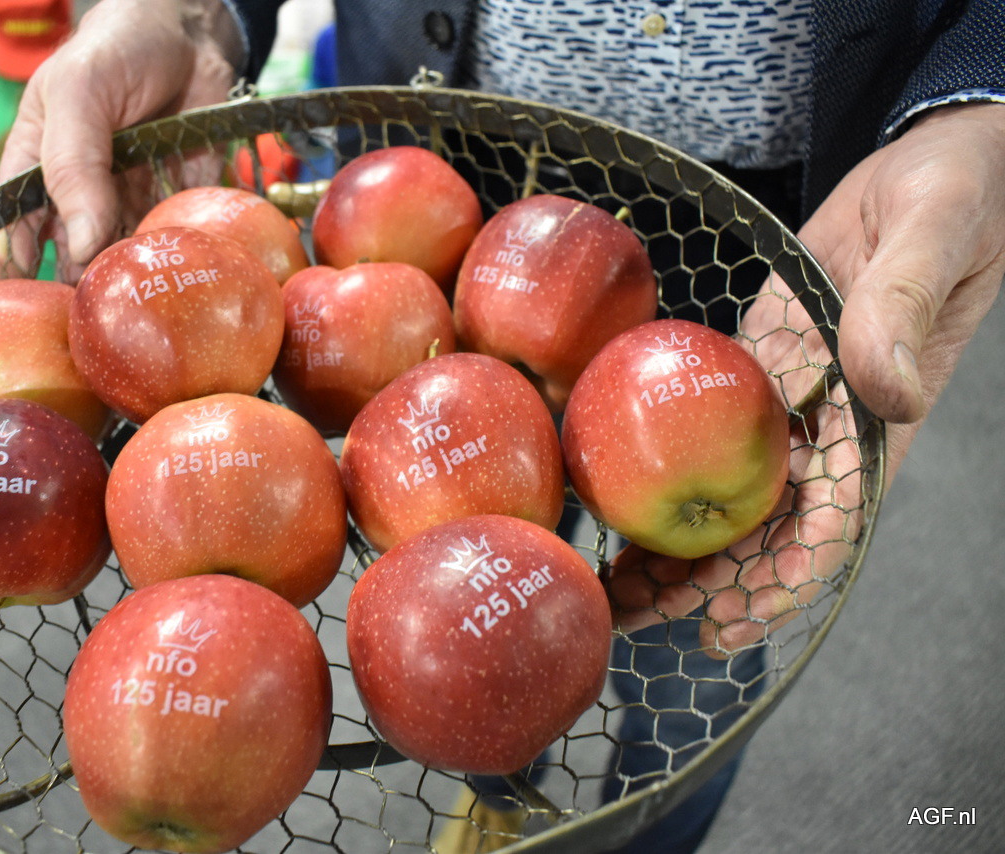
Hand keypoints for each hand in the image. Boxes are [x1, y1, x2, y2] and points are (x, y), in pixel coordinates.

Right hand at [0, 0, 242, 284]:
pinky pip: (166, 245)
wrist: (189, 35)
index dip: (6, 268)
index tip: (4, 306)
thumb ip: (73, 165)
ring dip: (116, 283)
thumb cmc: (115, 51)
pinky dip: (163, 264)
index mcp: (37, 167)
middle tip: (74, 321)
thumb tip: (78, 241)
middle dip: (69, 288)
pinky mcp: (172, 205)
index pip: (12, 228)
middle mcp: (80, 194)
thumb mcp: (78, 94)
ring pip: (116, 258)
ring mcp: (127, 202)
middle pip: (67, 254)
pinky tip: (161, 283)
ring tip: (117, 308)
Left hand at [608, 102, 1004, 653]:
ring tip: (607, 588)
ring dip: (673, 546)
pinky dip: (663, 474)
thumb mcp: (933, 236)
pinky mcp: (755, 375)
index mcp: (882, 418)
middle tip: (628, 623)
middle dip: (705, 585)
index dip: (787, 577)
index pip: (837, 517)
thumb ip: (902, 306)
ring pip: (729, 495)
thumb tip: (881, 388)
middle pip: (767, 529)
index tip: (734, 623)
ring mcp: (790, 407)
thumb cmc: (950, 197)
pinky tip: (611, 500)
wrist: (922, 170)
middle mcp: (832, 429)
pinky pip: (705, 435)